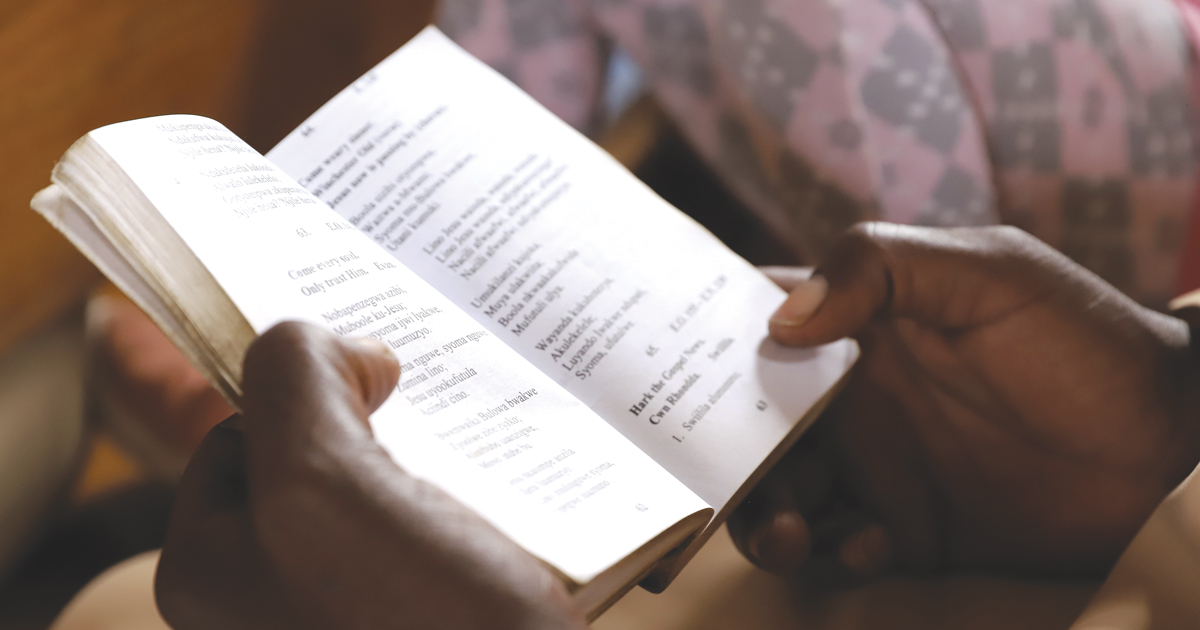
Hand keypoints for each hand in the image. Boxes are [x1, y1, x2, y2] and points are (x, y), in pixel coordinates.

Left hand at [154, 322, 586, 629]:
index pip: (242, 429)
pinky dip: (477, 507)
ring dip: (441, 463)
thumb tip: (344, 353)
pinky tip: (520, 517)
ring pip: (387, 492)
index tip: (386, 382)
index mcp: (214, 567)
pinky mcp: (419, 615)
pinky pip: (438, 536)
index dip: (310, 392)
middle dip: (384, 427)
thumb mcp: (324, 488)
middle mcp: (270, 597)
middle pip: (318, 458)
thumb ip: (296, 383)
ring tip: (497, 468)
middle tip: (448, 417)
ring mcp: (348, 610)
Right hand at [729, 224, 1199, 579]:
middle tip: (724, 480)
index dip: (695, 345)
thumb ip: (880, 269)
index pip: (753, 326)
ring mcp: (877, 468)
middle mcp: (852, 399)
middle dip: (718, 456)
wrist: (1170, 445)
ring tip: (793, 535)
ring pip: (780, 496)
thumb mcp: (987, 272)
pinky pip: (839, 550)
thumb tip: (778, 322)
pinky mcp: (908, 533)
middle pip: (746, 428)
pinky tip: (872, 547)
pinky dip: (835, 555)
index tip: (649, 371)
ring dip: (765, 517)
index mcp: (856, 328)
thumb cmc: (1081, 340)